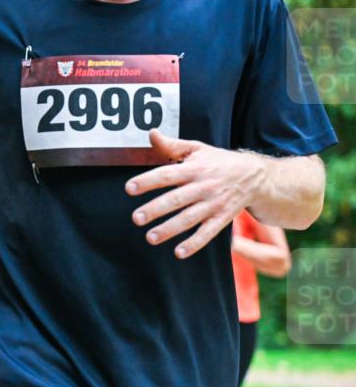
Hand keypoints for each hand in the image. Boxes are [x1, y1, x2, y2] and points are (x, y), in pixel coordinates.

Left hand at [126, 130, 267, 258]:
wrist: (256, 176)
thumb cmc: (219, 162)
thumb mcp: (198, 149)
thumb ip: (172, 145)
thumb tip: (151, 134)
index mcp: (195, 168)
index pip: (168, 174)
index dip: (148, 181)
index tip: (130, 188)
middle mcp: (204, 187)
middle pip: (177, 199)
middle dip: (156, 209)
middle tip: (136, 218)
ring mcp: (213, 204)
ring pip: (189, 218)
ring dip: (170, 229)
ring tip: (150, 237)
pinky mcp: (221, 219)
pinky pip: (207, 233)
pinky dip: (194, 244)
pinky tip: (179, 253)